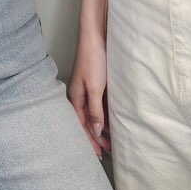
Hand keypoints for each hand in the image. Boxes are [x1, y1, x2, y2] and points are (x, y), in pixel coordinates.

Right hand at [68, 29, 111, 157]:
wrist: (97, 35)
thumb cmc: (93, 58)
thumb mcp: (95, 88)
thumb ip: (95, 110)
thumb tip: (96, 130)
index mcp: (75, 97)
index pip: (82, 125)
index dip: (91, 141)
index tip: (100, 154)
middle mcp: (81, 95)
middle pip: (88, 121)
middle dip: (98, 137)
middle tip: (109, 151)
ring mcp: (90, 89)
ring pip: (96, 114)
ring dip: (104, 127)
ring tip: (114, 140)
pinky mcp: (99, 84)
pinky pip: (102, 104)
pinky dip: (108, 114)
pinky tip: (115, 121)